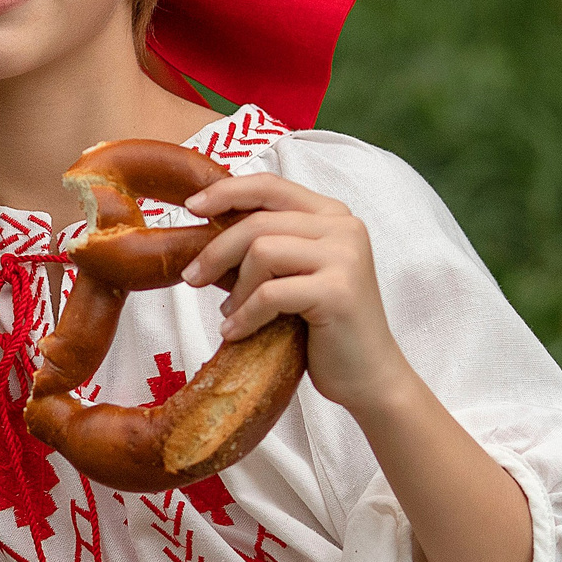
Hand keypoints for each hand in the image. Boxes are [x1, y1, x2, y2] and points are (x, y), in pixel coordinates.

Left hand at [182, 172, 414, 416]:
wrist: (368, 375)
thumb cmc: (325, 328)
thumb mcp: (291, 277)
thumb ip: (260, 250)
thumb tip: (204, 237)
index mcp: (332, 215)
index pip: (270, 186)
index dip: (227, 191)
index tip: (192, 207)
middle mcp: (344, 227)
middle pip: (258, 221)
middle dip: (216, 251)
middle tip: (192, 277)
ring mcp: (345, 257)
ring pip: (262, 252)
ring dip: (235, 289)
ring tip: (230, 315)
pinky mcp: (338, 291)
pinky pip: (270, 294)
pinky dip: (245, 315)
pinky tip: (236, 332)